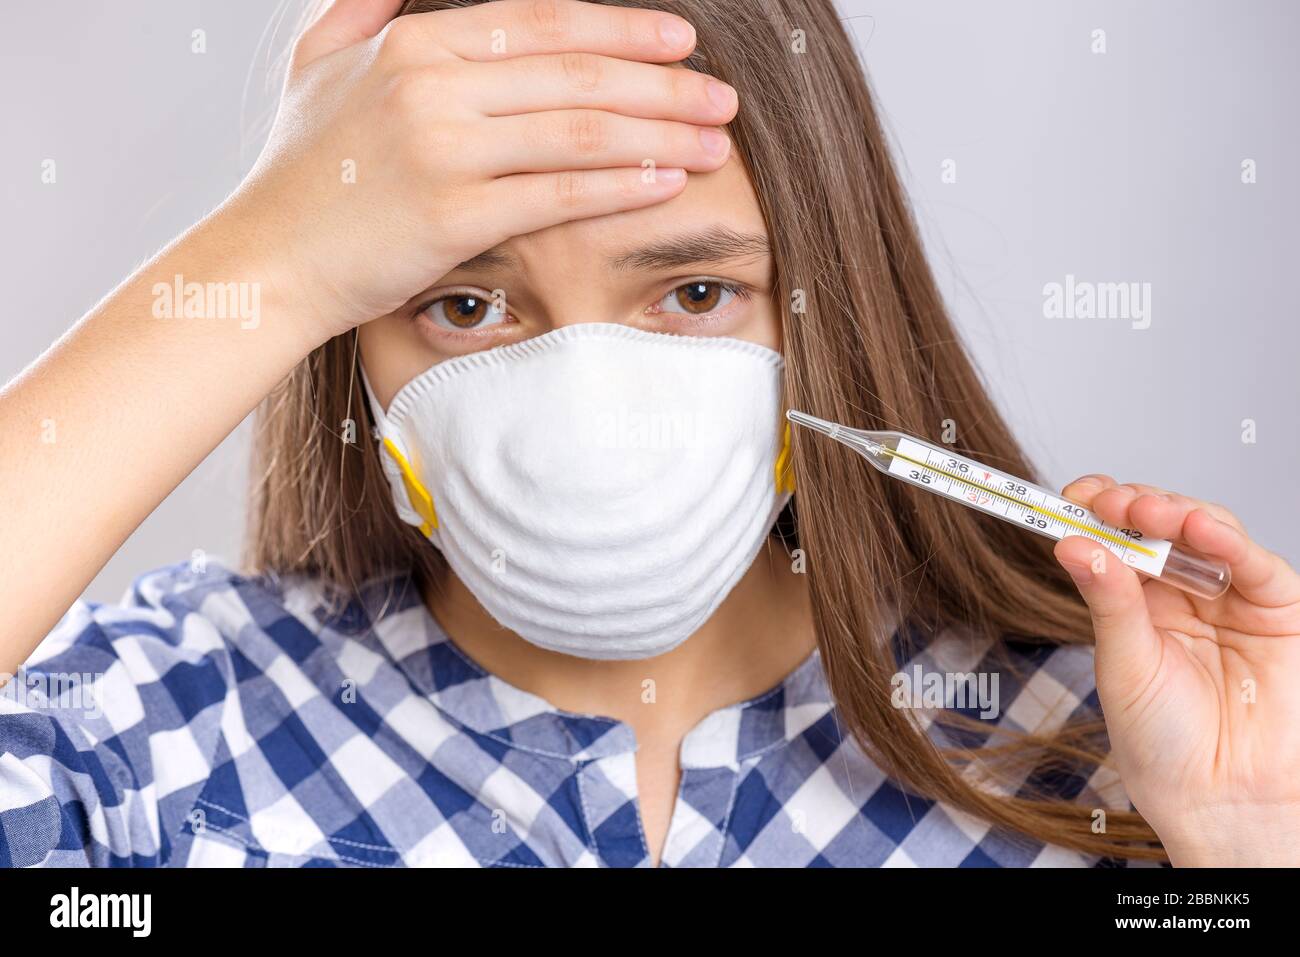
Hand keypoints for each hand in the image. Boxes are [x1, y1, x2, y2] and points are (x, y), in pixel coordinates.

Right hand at [220, 0, 736, 338]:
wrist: (265, 261)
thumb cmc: (297, 174)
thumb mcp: (316, 65)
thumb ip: (364, 9)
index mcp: (413, 44)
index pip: (543, 23)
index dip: (620, 28)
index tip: (679, 40)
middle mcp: (431, 85)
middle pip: (577, 73)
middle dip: (663, 83)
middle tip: (721, 96)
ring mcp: (442, 149)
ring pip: (578, 130)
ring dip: (659, 133)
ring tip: (713, 142)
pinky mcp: (451, 215)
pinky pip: (557, 194)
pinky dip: (619, 186)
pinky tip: (666, 182)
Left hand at [1053, 476, 1299, 865]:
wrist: (1215, 798)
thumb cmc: (1162, 741)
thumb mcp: (1123, 664)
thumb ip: (1107, 601)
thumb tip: (1069, 544)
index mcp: (1134, 598)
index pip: (1116, 536)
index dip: (1097, 510)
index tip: (1071, 497)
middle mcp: (1181, 590)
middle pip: (1160, 524)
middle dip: (1134, 505)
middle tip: (1108, 502)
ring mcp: (1228, 596)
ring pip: (1205, 530)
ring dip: (1175, 513)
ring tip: (1147, 512)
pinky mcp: (1276, 609)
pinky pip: (1254, 563)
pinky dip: (1228, 539)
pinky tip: (1200, 527)